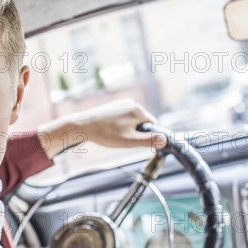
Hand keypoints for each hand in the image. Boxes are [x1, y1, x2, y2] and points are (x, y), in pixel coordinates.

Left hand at [38, 99, 165, 158]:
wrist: (82, 126)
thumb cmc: (105, 134)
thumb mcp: (129, 141)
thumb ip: (148, 141)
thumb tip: (165, 141)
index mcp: (138, 110)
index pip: (153, 126)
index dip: (147, 137)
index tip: (137, 143)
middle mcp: (132, 104)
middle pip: (142, 123)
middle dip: (136, 133)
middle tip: (123, 140)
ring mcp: (122, 104)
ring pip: (132, 122)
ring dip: (127, 131)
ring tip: (114, 135)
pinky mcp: (113, 107)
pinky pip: (123, 119)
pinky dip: (119, 126)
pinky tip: (109, 131)